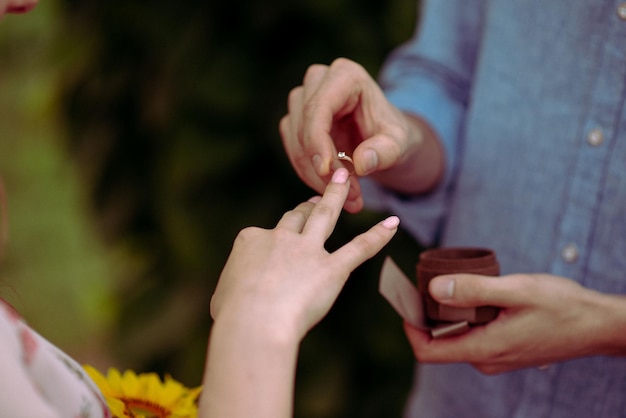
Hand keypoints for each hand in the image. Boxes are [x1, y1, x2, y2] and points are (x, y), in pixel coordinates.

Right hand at [210, 167, 398, 339]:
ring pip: (325, 216)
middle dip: (305, 206)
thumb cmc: (232, 315)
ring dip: (335, 196)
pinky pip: (359, 248)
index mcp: (251, 240)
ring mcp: (308, 251)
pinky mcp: (332, 269)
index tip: (270, 253)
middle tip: (313, 198)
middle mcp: (280, 238)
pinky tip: (393, 224)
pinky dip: (378, 236)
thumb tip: (234, 292)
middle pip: (295, 217)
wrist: (253, 322)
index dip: (269, 242)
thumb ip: (233, 284)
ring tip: (344, 180)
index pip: (262, 235)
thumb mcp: (222, 295)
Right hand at [279, 58, 436, 212]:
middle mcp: (320, 80)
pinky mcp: (296, 120)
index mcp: (346, 75)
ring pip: (294, 139)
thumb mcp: (400, 145)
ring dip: (313, 173)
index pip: (319, 107)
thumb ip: (385, 152)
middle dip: (320, 164)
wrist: (386, 142)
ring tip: (345, 195)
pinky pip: (293, 149)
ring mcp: (304, 99)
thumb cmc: (393, 137)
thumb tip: (362, 163)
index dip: (317, 141)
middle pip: (303, 124)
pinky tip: (330, 188)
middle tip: (346, 193)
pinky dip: (308, 173)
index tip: (326, 172)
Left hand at [404, 272, 625, 373]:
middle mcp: (485, 359)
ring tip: (453, 282)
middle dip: (427, 313)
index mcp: (483, 349)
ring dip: (448, 312)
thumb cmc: (562, 306)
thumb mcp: (516, 290)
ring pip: (456, 335)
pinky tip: (478, 293)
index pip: (427, 350)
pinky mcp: (504, 349)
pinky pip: (473, 334)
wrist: (597, 324)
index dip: (410, 325)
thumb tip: (433, 290)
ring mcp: (495, 356)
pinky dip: (466, 315)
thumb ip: (473, 290)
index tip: (407, 297)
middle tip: (427, 280)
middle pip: (438, 340)